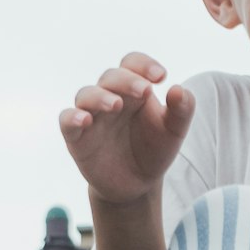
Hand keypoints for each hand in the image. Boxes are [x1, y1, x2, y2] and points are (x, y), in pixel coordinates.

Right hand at [60, 53, 194, 206]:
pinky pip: (67, 121)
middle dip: (127, 81)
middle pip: (111, 76)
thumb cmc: (154, 150)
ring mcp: (92, 116)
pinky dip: (72, 117)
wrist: (137, 185)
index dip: (144, 65)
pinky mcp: (77, 137)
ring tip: (116, 105)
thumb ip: (182, 109)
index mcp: (133, 89)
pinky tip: (84, 120)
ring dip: (100, 96)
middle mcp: (110, 96)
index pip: (132, 64)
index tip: (160, 77)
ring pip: (86, 94)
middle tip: (145, 92)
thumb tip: (178, 89)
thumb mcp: (174, 131)